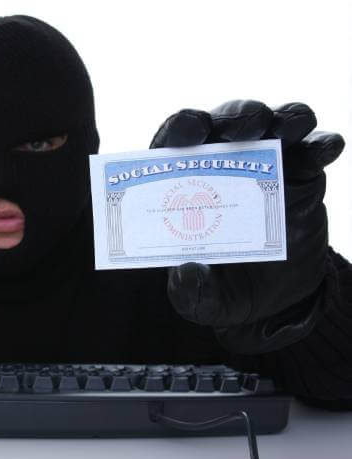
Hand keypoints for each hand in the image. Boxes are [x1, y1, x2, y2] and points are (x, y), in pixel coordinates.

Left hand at [150, 100, 344, 351]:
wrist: (273, 302)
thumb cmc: (222, 290)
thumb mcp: (202, 302)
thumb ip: (191, 292)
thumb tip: (185, 274)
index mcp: (183, 185)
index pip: (174, 144)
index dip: (181, 128)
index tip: (191, 129)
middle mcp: (221, 165)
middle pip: (224, 123)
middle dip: (235, 116)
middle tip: (247, 125)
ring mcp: (263, 165)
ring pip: (272, 123)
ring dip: (280, 118)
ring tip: (286, 129)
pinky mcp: (302, 175)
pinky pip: (313, 149)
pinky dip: (320, 144)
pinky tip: (326, 149)